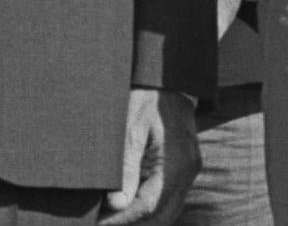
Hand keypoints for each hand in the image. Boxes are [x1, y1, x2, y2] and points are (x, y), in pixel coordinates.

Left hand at [103, 87, 196, 224]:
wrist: (166, 77)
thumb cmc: (144, 98)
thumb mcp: (129, 129)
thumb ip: (125, 168)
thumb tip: (116, 204)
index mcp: (175, 164)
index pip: (149, 206)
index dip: (123, 220)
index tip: (99, 223)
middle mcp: (187, 172)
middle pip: (162, 214)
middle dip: (132, 224)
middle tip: (100, 223)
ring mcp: (189, 171)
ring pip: (167, 209)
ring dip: (140, 218)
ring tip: (110, 218)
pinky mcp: (184, 167)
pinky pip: (168, 197)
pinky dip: (148, 206)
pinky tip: (126, 205)